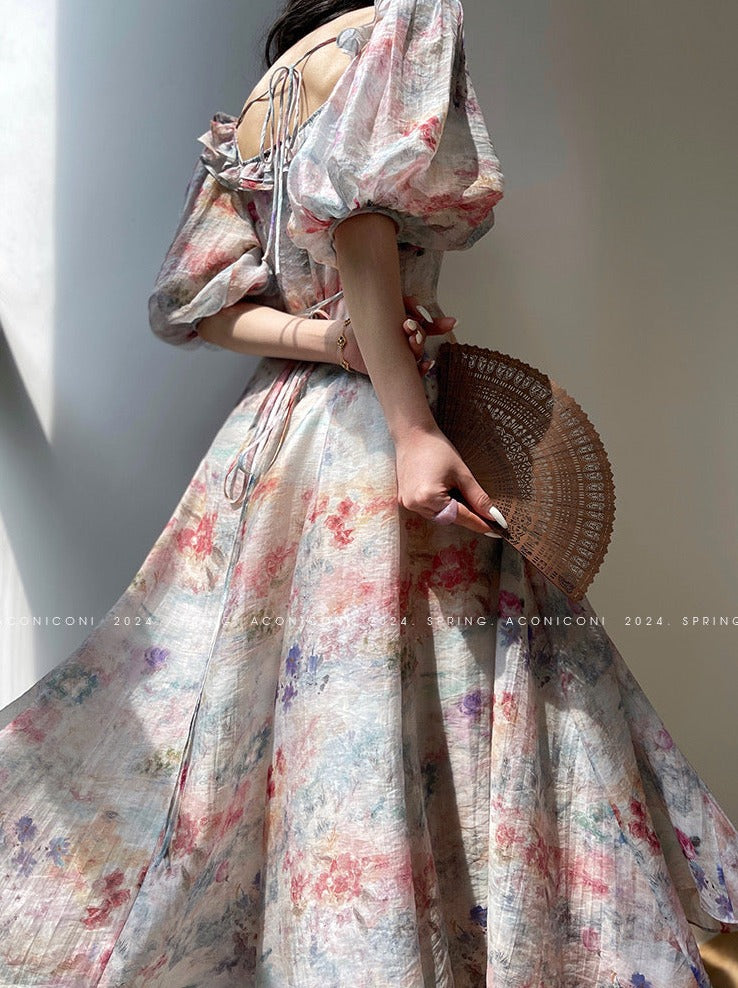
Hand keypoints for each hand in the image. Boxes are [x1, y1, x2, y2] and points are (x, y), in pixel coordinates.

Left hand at [330, 296, 456, 375]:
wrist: (346, 344)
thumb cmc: (363, 326)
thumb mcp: (381, 309)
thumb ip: (400, 305)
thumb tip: (414, 301)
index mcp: (405, 325)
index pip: (427, 324)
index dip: (437, 324)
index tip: (437, 320)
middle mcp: (406, 340)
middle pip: (421, 337)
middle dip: (419, 333)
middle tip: (410, 328)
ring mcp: (403, 355)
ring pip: (418, 352)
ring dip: (418, 348)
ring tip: (410, 341)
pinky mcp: (398, 369)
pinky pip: (415, 372)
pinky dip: (422, 369)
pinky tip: (425, 365)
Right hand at [394, 426, 507, 537]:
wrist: (413, 434)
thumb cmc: (437, 449)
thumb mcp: (462, 473)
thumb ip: (477, 497)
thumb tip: (492, 515)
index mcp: (429, 497)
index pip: (460, 517)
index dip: (478, 523)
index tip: (494, 529)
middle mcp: (416, 504)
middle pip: (448, 518)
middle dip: (466, 518)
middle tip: (485, 517)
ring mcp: (407, 503)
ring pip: (437, 516)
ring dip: (452, 512)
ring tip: (466, 502)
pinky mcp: (404, 498)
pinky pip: (427, 509)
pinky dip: (440, 507)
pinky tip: (449, 497)